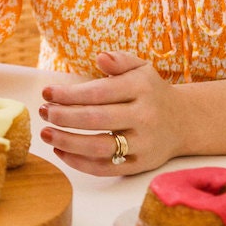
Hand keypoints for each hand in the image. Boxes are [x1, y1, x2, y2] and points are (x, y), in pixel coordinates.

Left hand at [38, 50, 183, 174]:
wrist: (184, 121)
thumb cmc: (151, 91)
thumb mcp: (141, 68)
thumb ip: (120, 60)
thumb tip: (100, 57)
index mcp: (142, 89)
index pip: (98, 93)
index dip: (69, 94)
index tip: (46, 93)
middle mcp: (144, 117)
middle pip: (96, 120)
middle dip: (64, 117)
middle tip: (42, 112)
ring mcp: (144, 144)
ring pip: (100, 147)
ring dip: (67, 142)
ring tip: (46, 134)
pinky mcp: (141, 164)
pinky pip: (108, 168)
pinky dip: (81, 164)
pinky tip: (61, 152)